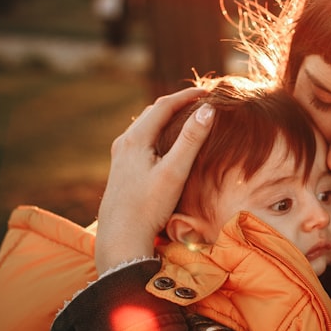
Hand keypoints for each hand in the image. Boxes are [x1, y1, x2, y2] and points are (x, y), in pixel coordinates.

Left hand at [94, 86, 214, 272]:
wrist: (121, 238)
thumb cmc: (148, 206)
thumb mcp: (174, 172)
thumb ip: (191, 139)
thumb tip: (208, 109)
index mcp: (136, 138)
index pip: (164, 105)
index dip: (187, 95)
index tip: (209, 92)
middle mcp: (124, 143)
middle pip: (152, 112)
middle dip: (177, 103)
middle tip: (200, 100)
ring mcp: (120, 156)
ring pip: (145, 126)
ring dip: (166, 117)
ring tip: (187, 116)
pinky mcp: (121, 170)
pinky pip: (141, 140)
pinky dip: (158, 132)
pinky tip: (166, 143)